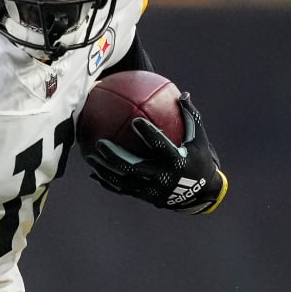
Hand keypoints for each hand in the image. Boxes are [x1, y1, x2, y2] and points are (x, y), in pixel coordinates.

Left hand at [82, 94, 227, 213]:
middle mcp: (162, 178)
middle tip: (100, 143)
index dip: (149, 134)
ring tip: (89, 158)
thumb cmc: (198, 159)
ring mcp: (151, 190)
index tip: (136, 120)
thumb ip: (190, 117)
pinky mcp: (145, 197)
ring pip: (123, 181)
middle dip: (115, 156)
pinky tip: (94, 173)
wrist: (200, 194)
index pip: (160, 146)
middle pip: (133, 167)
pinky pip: (122, 190)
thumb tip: (182, 94)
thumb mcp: (199, 138)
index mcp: (175, 161)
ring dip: (105, 170)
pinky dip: (108, 182)